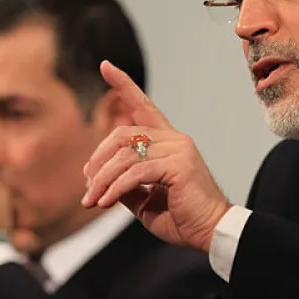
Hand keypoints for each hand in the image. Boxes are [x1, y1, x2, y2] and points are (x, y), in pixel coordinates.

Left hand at [81, 60, 231, 252]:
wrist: (211, 233)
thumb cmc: (181, 217)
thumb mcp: (145, 199)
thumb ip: (126, 184)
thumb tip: (98, 179)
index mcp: (168, 142)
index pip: (143, 105)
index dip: (123, 85)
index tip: (105, 65)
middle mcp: (174, 139)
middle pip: (123, 134)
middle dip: (98, 160)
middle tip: (87, 188)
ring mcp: (179, 149)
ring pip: (125, 155)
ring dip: (102, 180)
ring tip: (91, 201)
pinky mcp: (179, 165)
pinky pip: (136, 172)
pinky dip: (115, 188)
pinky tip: (105, 203)